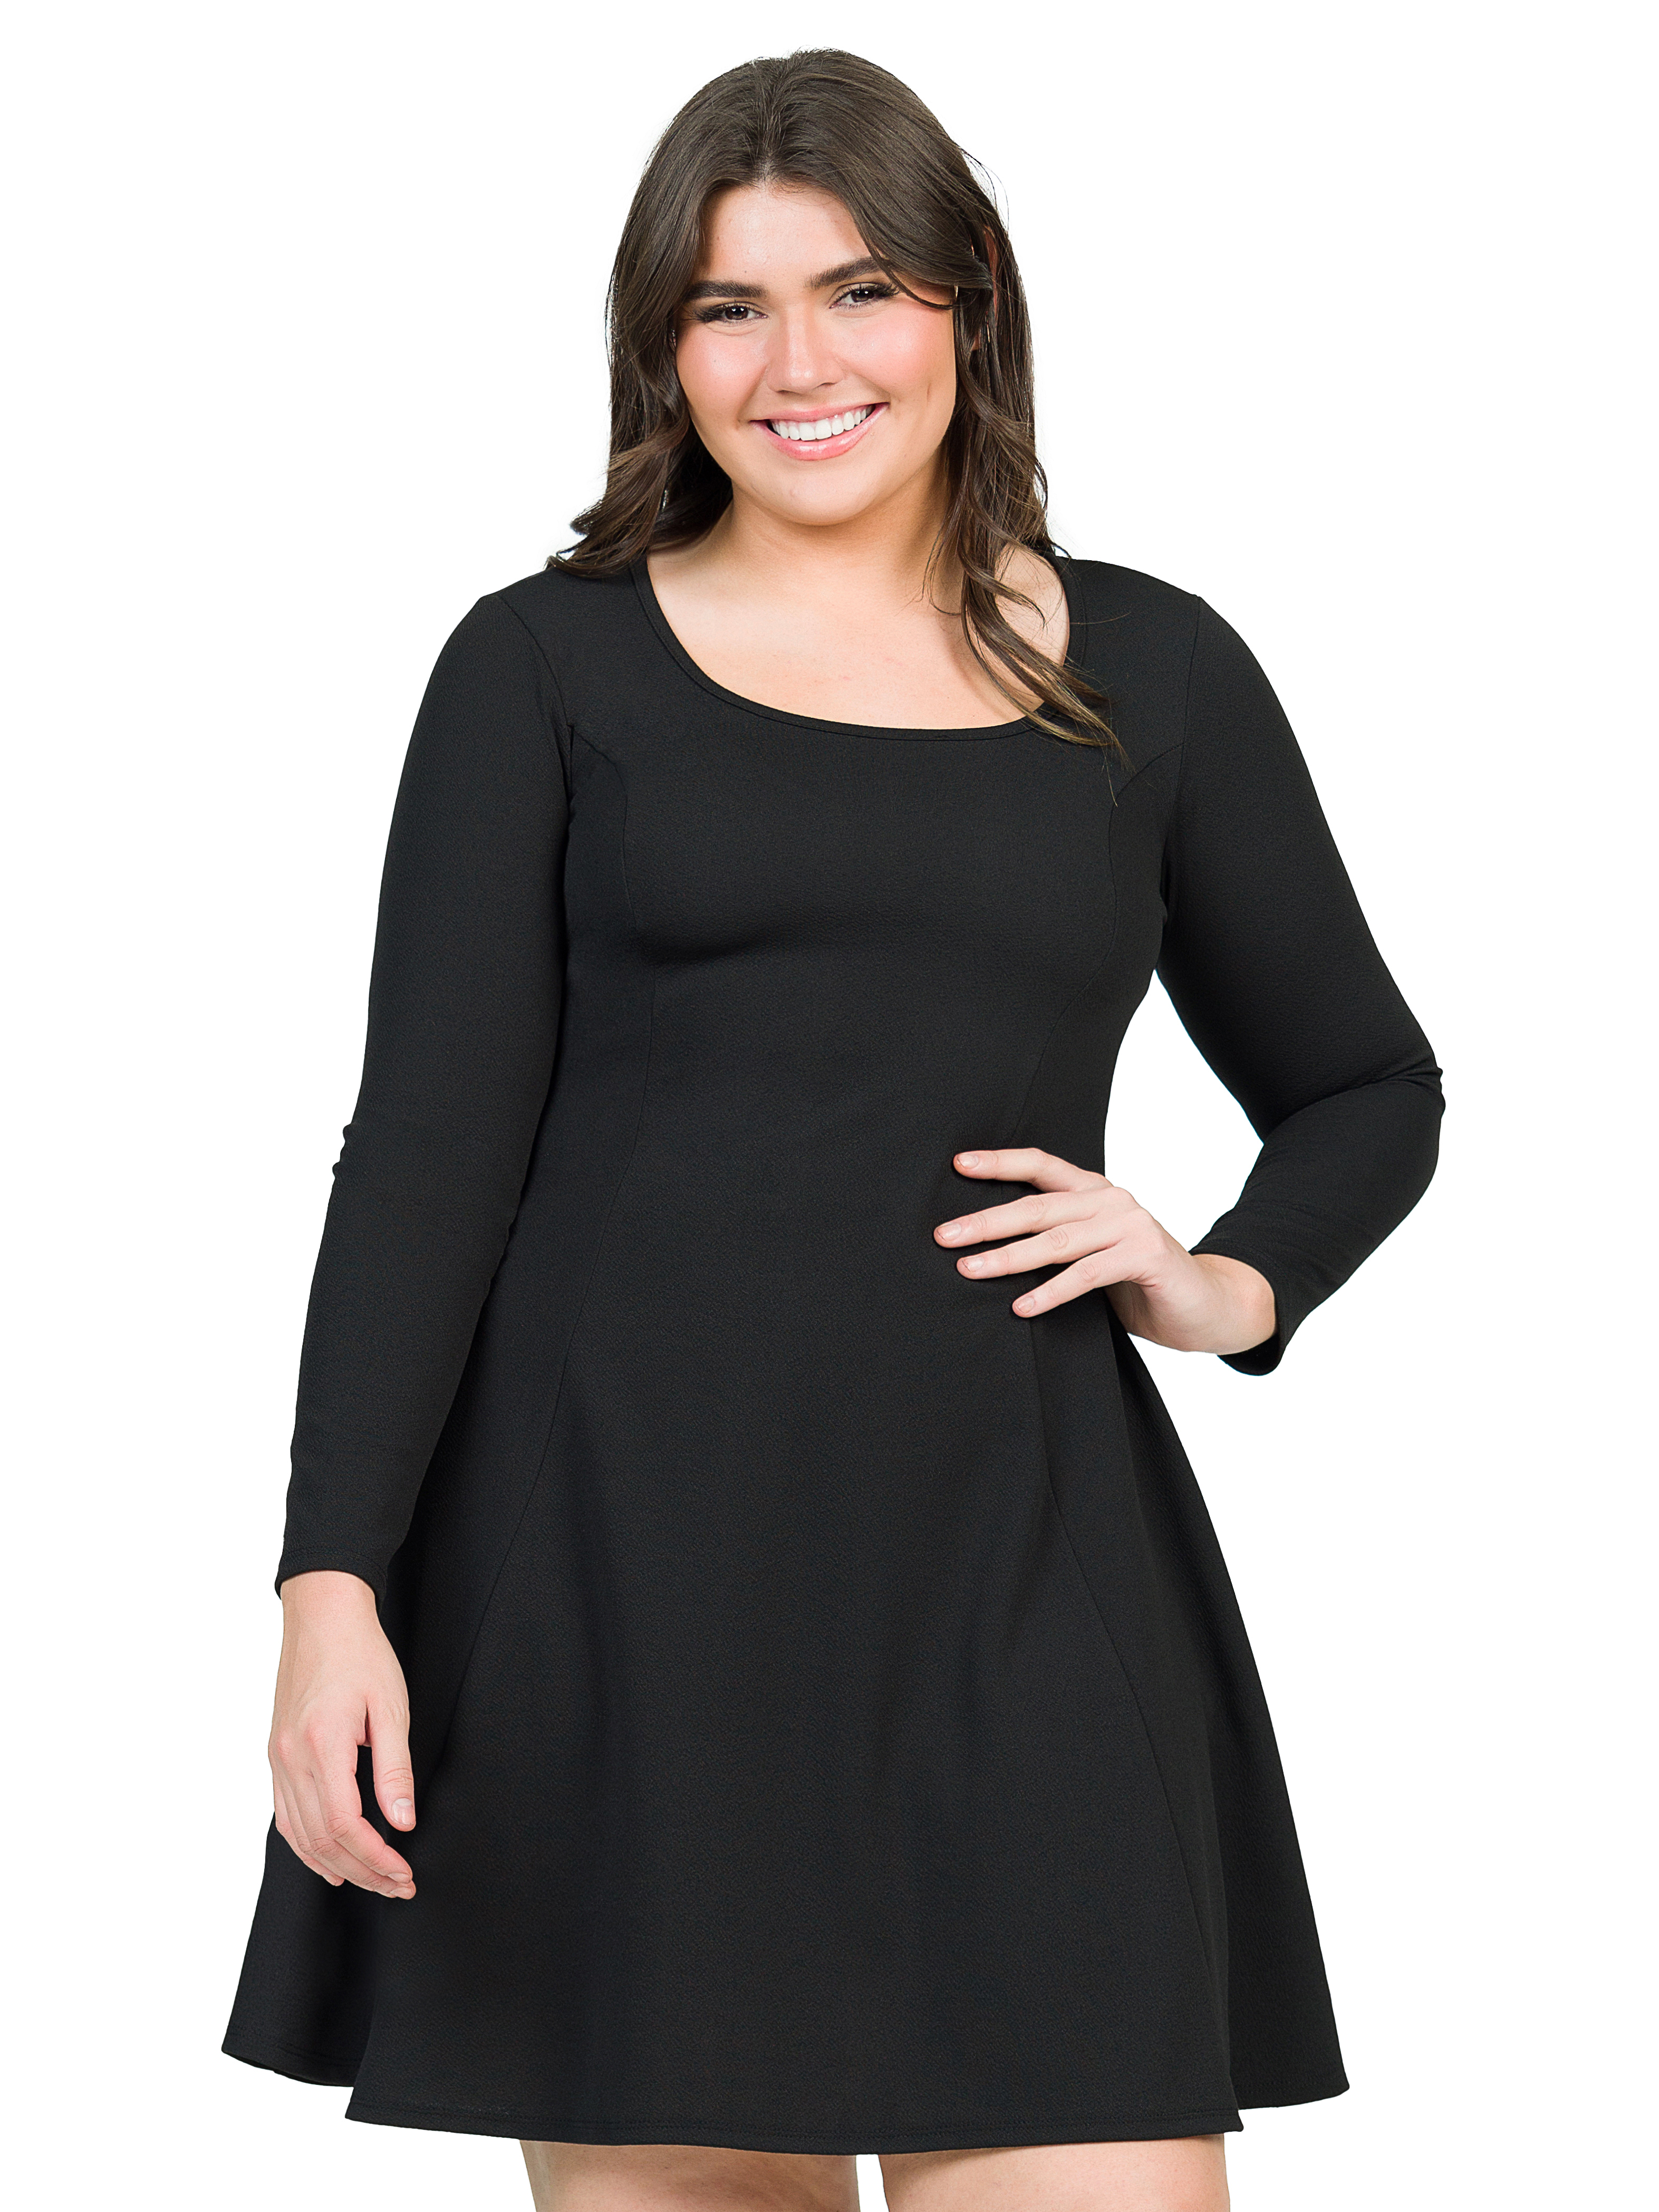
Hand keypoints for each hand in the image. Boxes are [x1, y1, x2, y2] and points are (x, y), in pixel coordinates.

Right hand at [269, 1570, 416, 1898]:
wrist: (322, 1617)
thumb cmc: (361, 1654)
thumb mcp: (391, 1707)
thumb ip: (395, 1769)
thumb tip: (402, 1824)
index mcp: (321, 1745)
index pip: (343, 1824)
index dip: (374, 1858)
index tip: (403, 1873)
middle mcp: (291, 1758)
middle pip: (321, 1839)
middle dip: (361, 1871)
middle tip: (398, 1886)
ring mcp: (278, 1758)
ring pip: (299, 1835)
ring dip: (336, 1866)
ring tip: (372, 1882)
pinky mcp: (276, 1755)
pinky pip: (284, 1815)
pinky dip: (306, 1846)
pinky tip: (328, 1859)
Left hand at [935, 1147, 1275, 1355]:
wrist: (1204, 1303)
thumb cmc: (1139, 1280)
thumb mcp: (1093, 1253)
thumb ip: (1057, 1242)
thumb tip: (987, 1249)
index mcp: (1094, 1192)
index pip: (1041, 1166)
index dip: (1000, 1163)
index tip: (958, 1165)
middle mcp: (1110, 1200)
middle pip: (1037, 1205)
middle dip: (986, 1221)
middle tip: (945, 1236)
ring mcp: (1130, 1224)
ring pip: (1056, 1239)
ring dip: (1008, 1257)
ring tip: (970, 1270)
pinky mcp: (1144, 1255)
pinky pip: (1086, 1273)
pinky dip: (1051, 1291)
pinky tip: (1022, 1306)